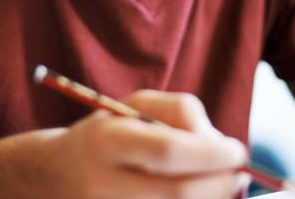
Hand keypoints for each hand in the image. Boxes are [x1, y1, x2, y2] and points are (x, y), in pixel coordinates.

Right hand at [22, 90, 249, 197]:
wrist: (54, 176)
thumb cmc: (110, 132)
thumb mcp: (138, 105)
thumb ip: (183, 114)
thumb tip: (221, 147)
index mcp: (106, 142)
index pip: (168, 152)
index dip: (211, 155)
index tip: (238, 151)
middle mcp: (102, 185)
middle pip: (178, 195)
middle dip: (220, 184)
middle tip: (240, 173)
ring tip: (218, 184)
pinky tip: (198, 197)